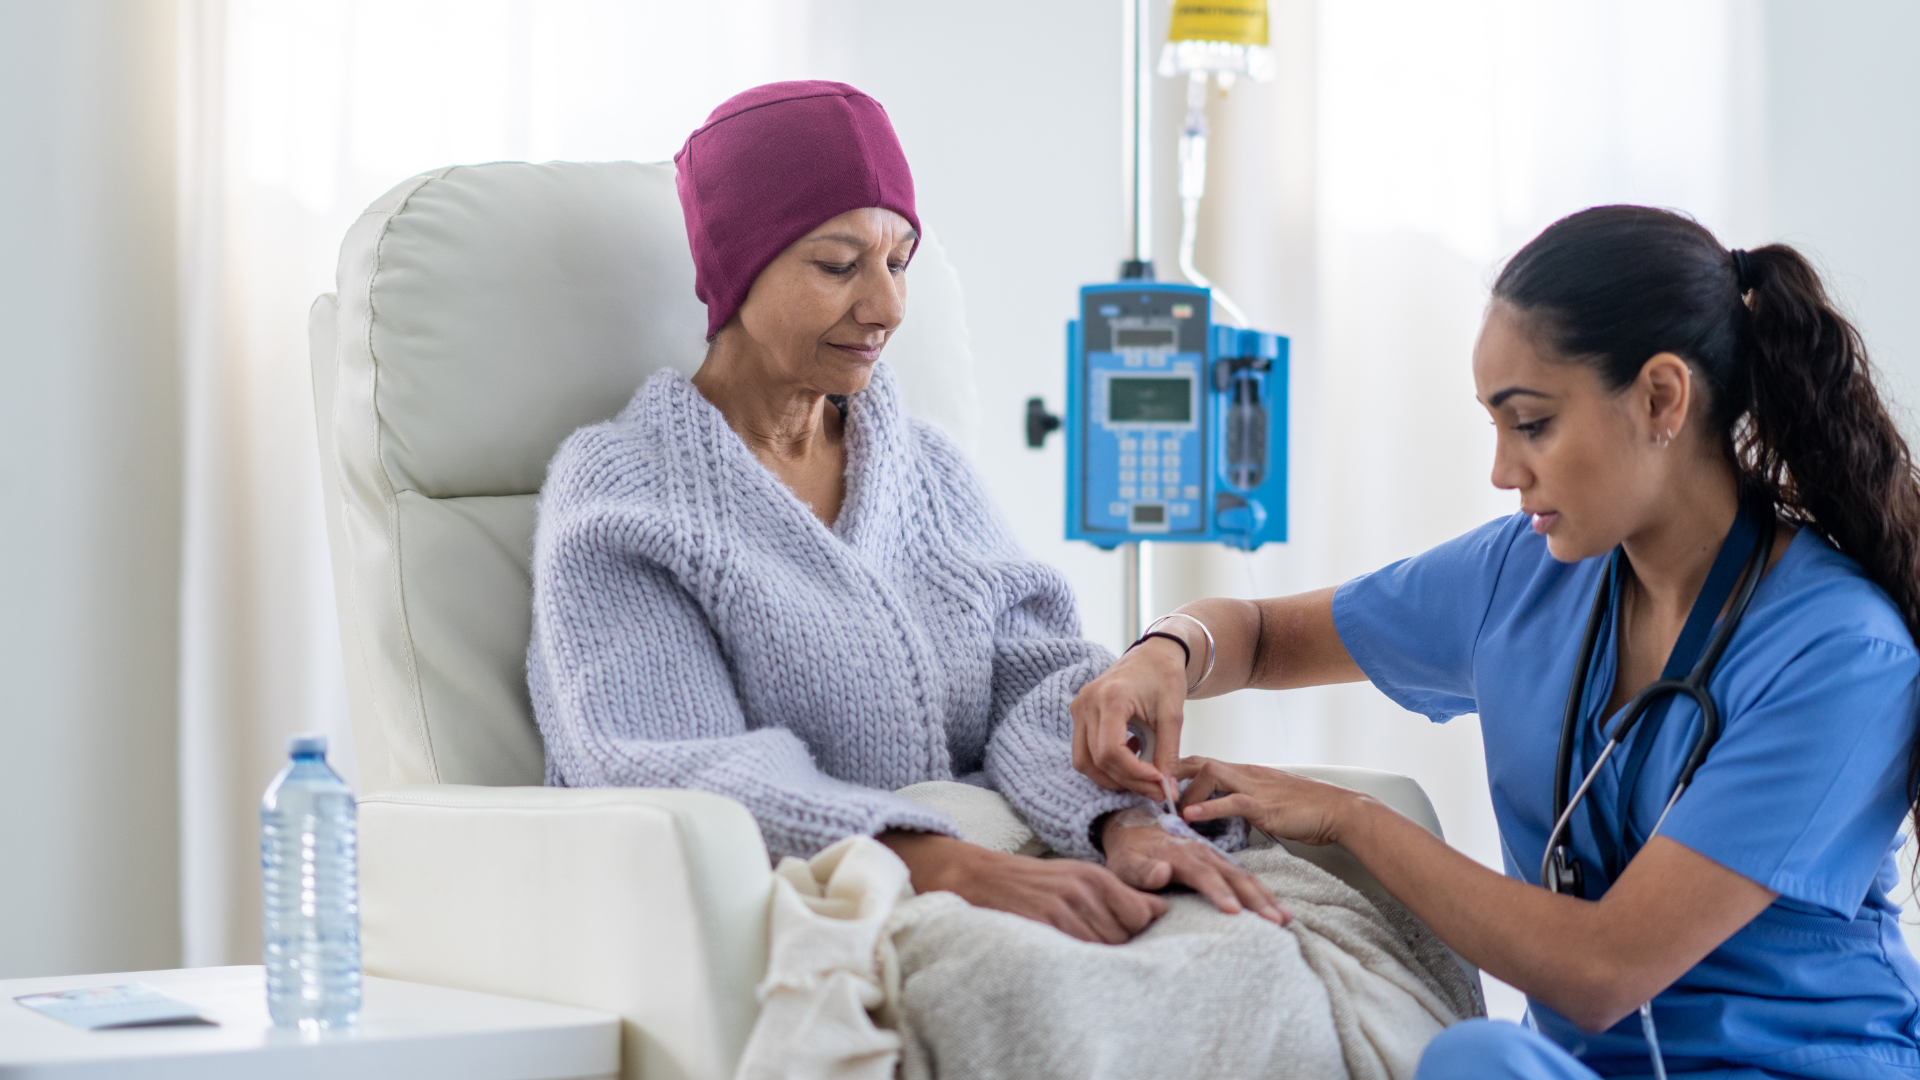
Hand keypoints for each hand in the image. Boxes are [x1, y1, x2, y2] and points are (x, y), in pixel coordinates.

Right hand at [880, 832, 1166, 943]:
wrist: (975, 876)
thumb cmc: (1031, 882)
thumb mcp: (1075, 877)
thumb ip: (1116, 895)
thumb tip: (1159, 911)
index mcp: (1095, 876)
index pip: (1142, 915)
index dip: (1133, 930)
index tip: (1115, 933)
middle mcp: (1083, 891)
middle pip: (1124, 938)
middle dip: (1111, 946)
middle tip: (1083, 941)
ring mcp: (1062, 911)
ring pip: (1101, 950)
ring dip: (1090, 957)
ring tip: (1067, 949)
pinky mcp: (1042, 928)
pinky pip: (1075, 956)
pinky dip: (1071, 961)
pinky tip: (1057, 955)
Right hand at [1070, 637, 1188, 800]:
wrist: (1154, 654)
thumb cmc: (1165, 677)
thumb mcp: (1173, 716)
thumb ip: (1168, 754)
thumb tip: (1167, 791)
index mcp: (1111, 697)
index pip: (1110, 751)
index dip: (1134, 774)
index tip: (1158, 782)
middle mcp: (1087, 702)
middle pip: (1097, 760)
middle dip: (1128, 781)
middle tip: (1156, 789)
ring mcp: (1078, 707)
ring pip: (1084, 761)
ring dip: (1113, 777)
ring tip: (1143, 776)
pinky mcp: (1079, 713)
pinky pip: (1084, 751)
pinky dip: (1105, 764)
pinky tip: (1131, 756)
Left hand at [1100, 807, 1290, 924]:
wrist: (1136, 832)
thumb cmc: (1129, 855)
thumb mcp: (1125, 863)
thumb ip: (1142, 871)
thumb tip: (1162, 872)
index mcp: (1180, 854)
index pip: (1204, 875)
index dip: (1219, 893)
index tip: (1234, 912)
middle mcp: (1202, 854)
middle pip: (1234, 876)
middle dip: (1255, 899)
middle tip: (1274, 922)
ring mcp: (1215, 858)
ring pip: (1245, 877)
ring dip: (1266, 898)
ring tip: (1286, 920)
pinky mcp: (1221, 865)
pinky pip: (1245, 879)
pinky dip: (1264, 895)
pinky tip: (1280, 912)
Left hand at [1174, 758, 1365, 847]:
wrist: (1337, 810)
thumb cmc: (1303, 809)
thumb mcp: (1265, 801)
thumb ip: (1241, 802)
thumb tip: (1219, 813)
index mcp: (1243, 772)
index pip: (1201, 762)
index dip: (1175, 771)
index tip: (1156, 787)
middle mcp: (1244, 773)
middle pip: (1197, 761)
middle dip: (1171, 776)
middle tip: (1153, 796)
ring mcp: (1253, 786)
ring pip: (1209, 774)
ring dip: (1185, 793)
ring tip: (1172, 812)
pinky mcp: (1263, 805)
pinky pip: (1231, 801)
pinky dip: (1209, 808)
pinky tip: (1191, 817)